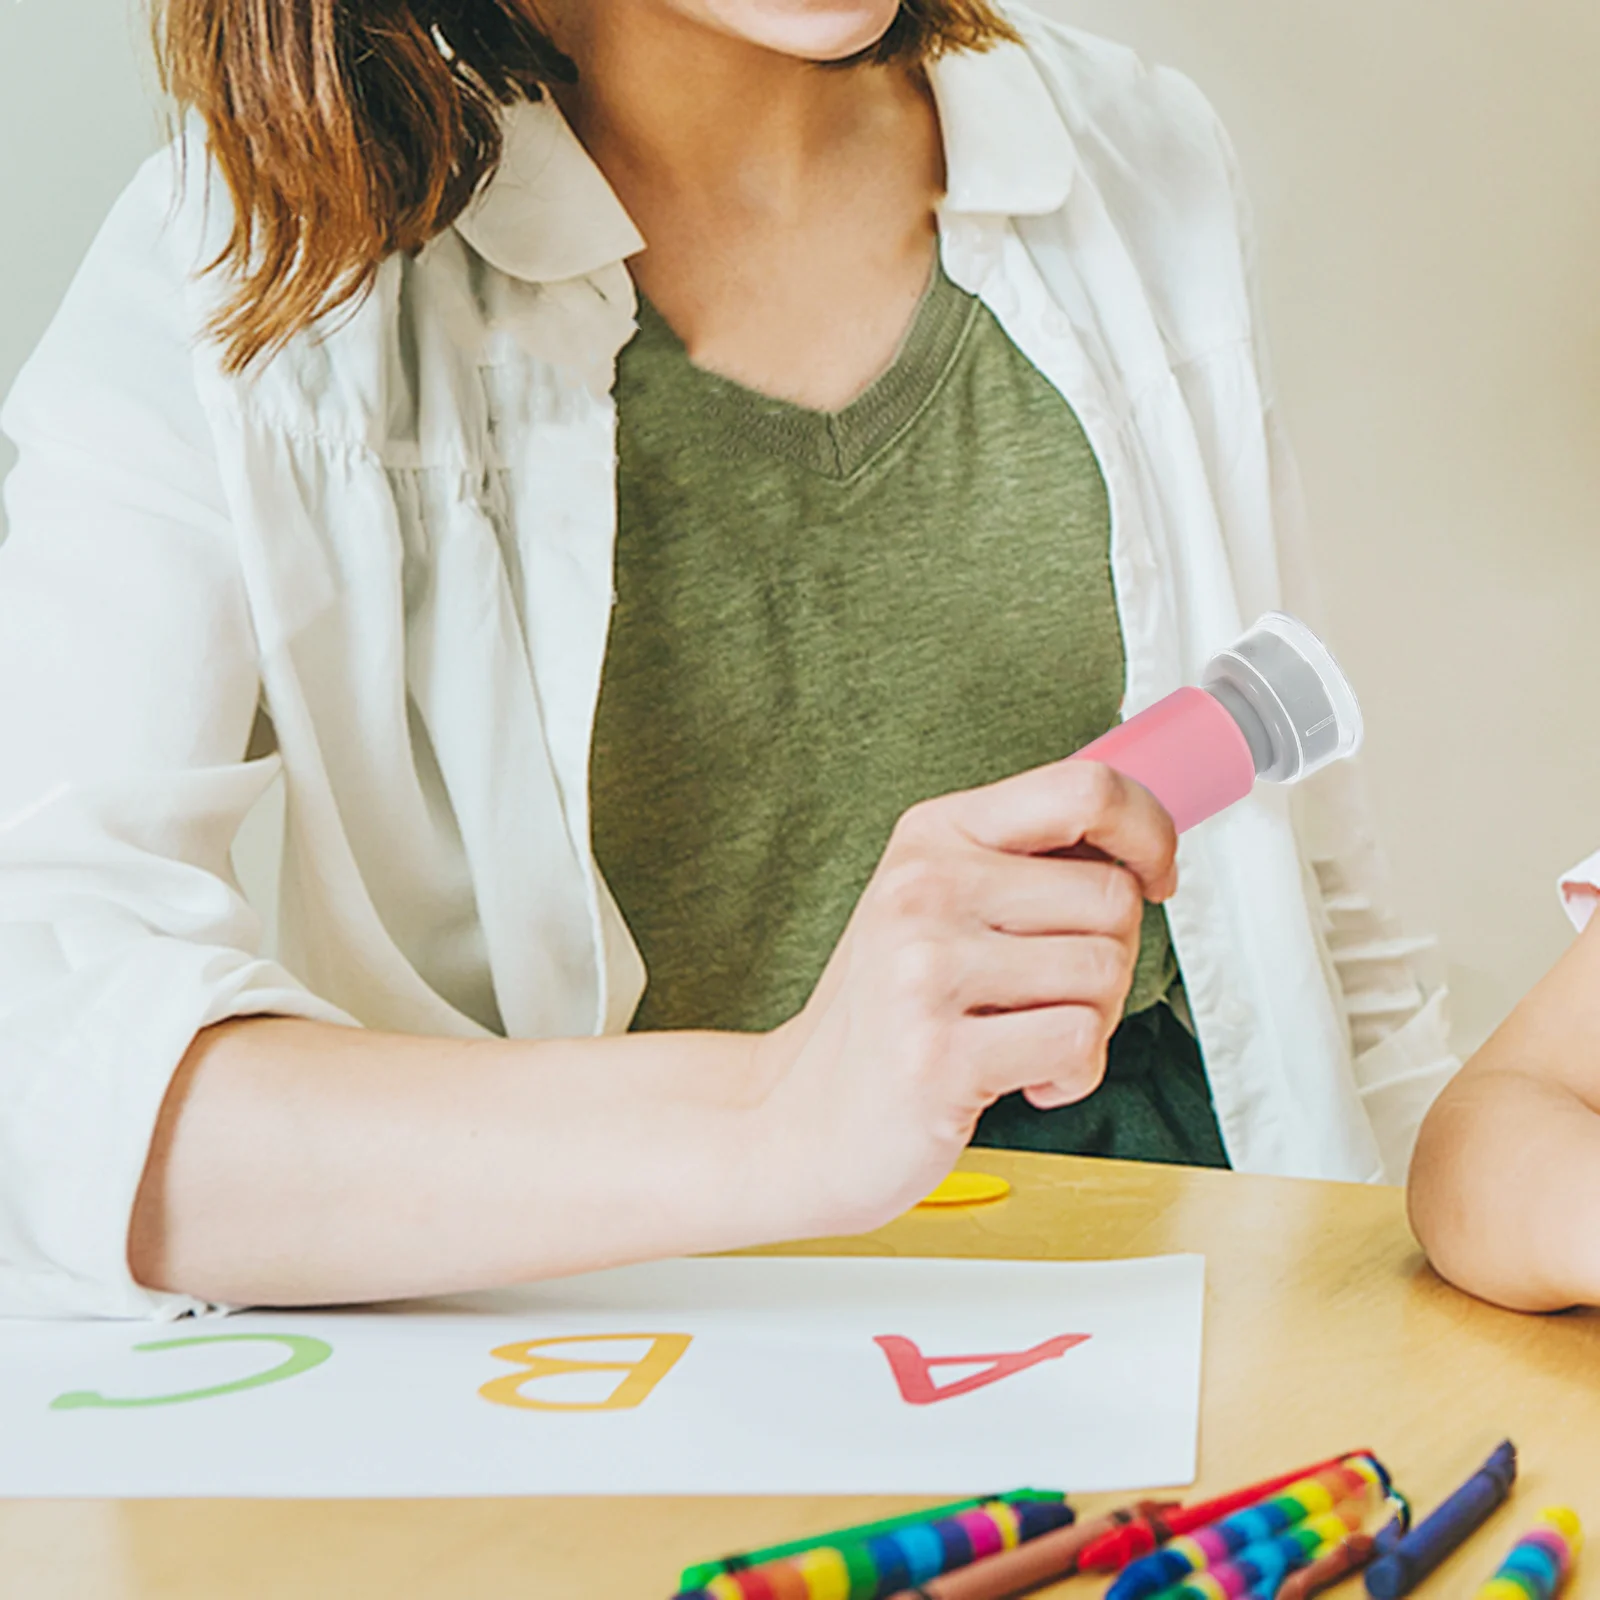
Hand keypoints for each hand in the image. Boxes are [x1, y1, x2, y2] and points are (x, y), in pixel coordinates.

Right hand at [753, 760, 1177, 1237]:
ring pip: (1105, 973)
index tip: (1154, 873)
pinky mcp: (940, 1055)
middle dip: (1113, 956)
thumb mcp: (936, 904)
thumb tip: (1141, 841)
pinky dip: (1071, 1075)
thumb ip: (1024, 864)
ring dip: (1092, 1024)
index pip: (1083, 788)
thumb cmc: (888, 1014)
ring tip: (1025, 1037)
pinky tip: (1020, 1079)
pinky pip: (1078, 1044)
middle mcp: (924, 889)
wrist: (801, 1118)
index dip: (1149, 829)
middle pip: (1112, 897)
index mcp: (932, 835)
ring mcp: (925, 971)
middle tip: (1054, 992)